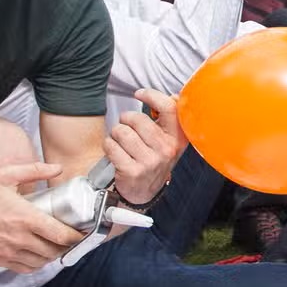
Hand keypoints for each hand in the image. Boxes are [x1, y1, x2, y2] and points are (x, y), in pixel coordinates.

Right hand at [0, 161, 83, 272]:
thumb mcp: (5, 176)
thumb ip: (34, 170)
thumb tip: (57, 168)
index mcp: (25, 218)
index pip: (60, 234)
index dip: (76, 237)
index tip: (82, 233)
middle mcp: (19, 239)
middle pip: (54, 251)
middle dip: (67, 246)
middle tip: (72, 238)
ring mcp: (8, 253)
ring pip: (41, 263)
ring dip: (52, 257)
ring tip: (56, 246)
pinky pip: (24, 269)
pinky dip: (36, 265)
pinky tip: (37, 255)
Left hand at [105, 89, 187, 206]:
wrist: (143, 192)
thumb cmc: (153, 160)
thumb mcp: (168, 141)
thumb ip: (170, 119)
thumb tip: (174, 96)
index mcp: (177, 138)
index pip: (169, 108)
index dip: (151, 95)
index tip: (139, 94)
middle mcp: (167, 149)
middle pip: (137, 119)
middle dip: (125, 120)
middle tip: (126, 127)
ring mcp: (150, 161)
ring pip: (122, 132)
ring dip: (115, 134)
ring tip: (120, 142)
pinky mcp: (132, 171)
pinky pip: (111, 146)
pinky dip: (108, 146)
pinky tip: (114, 152)